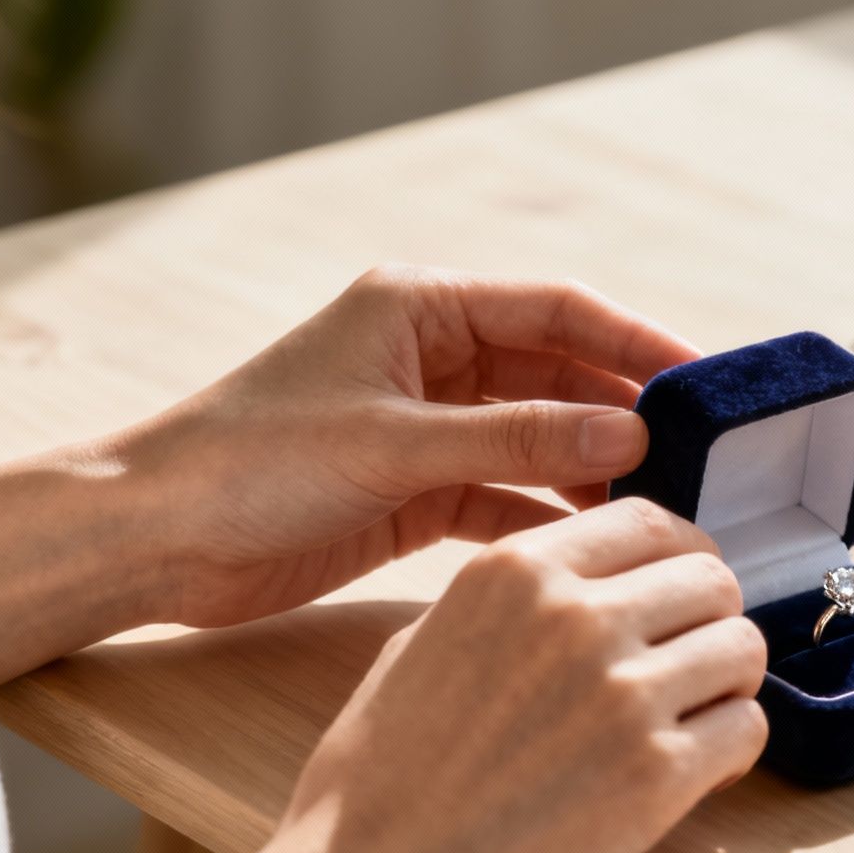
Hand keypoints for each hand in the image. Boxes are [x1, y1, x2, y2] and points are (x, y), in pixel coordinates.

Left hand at [131, 264, 699, 627]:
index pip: (558, 310)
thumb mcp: (394, 443)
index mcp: (424, 308)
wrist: (151, 538)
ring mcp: (428, 426)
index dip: (635, 341)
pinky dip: (546, 516)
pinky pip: (506, 495)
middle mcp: (434, 359)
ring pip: (539, 439)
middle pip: (558, 374)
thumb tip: (630, 436)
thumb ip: (516, 440)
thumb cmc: (251, 460)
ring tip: (662, 507)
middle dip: (624, 412)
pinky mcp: (417, 490)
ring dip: (593, 470)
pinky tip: (594, 544)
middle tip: (699, 456)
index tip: (702, 380)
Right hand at [192, 499, 769, 852]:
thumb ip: (509, 603)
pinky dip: (736, 749)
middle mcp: (577, 615)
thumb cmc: (381, 781)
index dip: (681, 555)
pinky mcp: (658, 772)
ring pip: (743, 646)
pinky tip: (702, 773)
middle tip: (695, 666)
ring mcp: (623, 692)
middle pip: (711, 578)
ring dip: (731, 683)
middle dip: (712, 620)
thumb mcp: (423, 645)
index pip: (648, 520)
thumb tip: (581, 588)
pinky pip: (748, 727)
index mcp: (515, 570)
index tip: (681, 593)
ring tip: (699, 720)